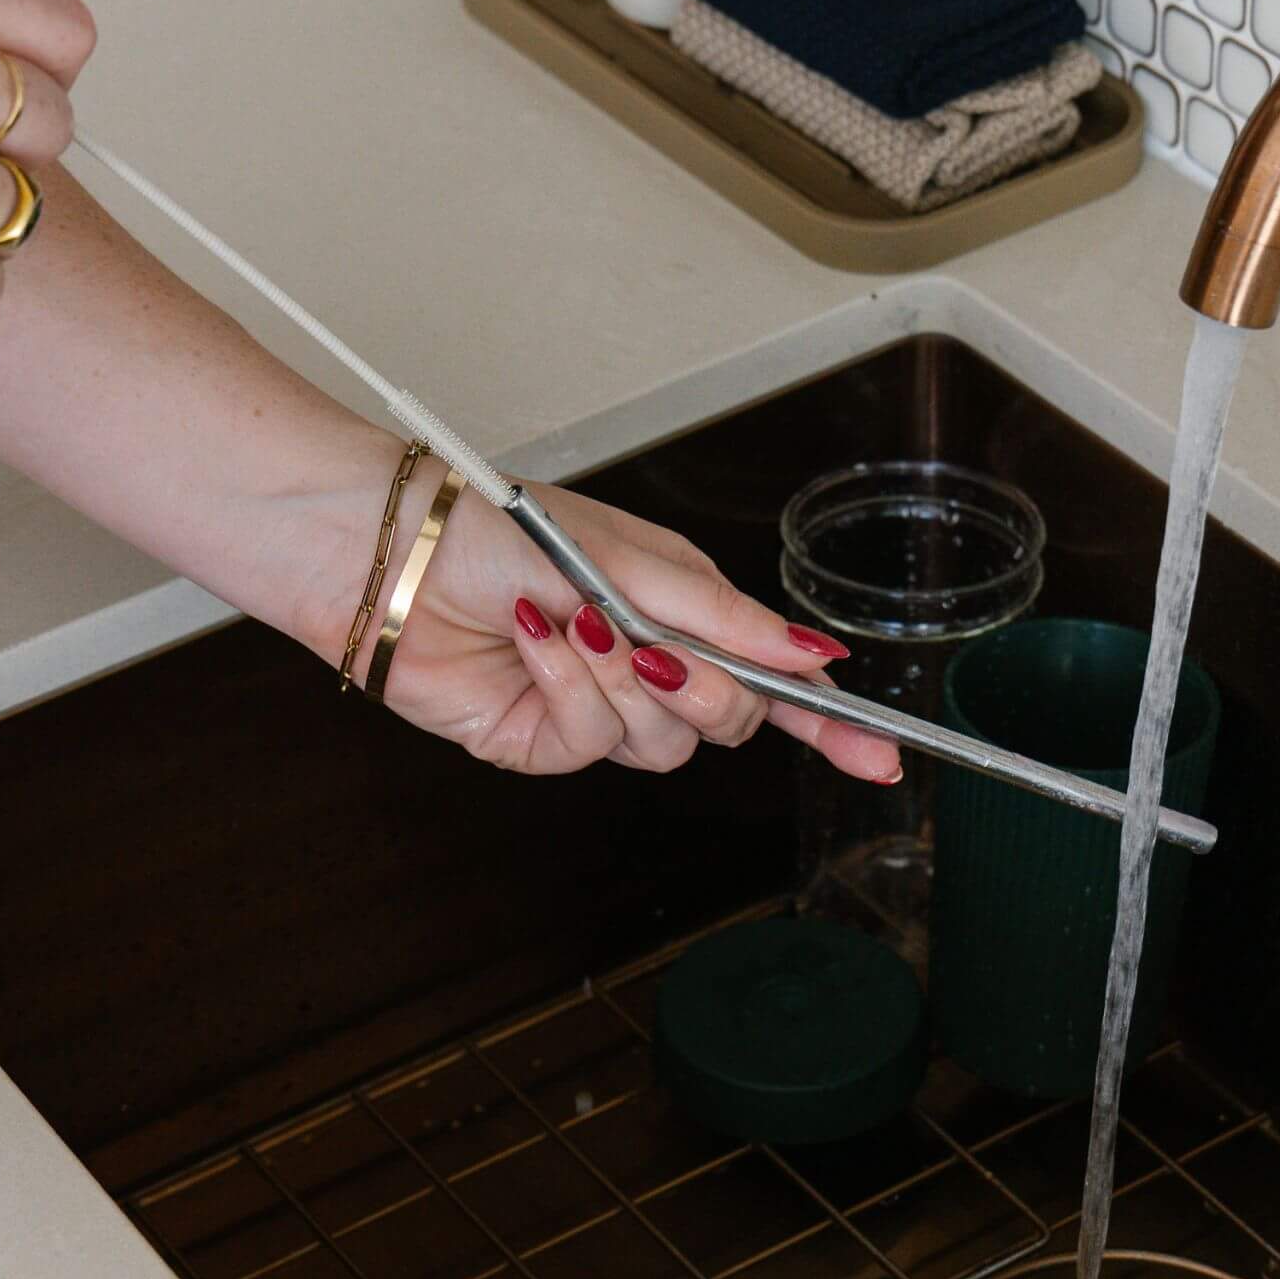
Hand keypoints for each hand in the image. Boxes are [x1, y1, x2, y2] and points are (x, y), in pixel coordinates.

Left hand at [369, 477, 901, 780]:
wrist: (397, 545)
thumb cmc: (501, 525)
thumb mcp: (633, 558)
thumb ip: (726, 617)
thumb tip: (817, 656)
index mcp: (678, 610)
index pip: (770, 679)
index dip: (825, 722)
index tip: (882, 753)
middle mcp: (642, 662)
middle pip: (727, 721)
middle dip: (705, 690)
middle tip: (661, 652)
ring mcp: (590, 705)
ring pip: (661, 743)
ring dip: (623, 684)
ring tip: (577, 626)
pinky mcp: (535, 740)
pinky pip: (588, 743)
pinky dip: (568, 688)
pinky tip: (534, 638)